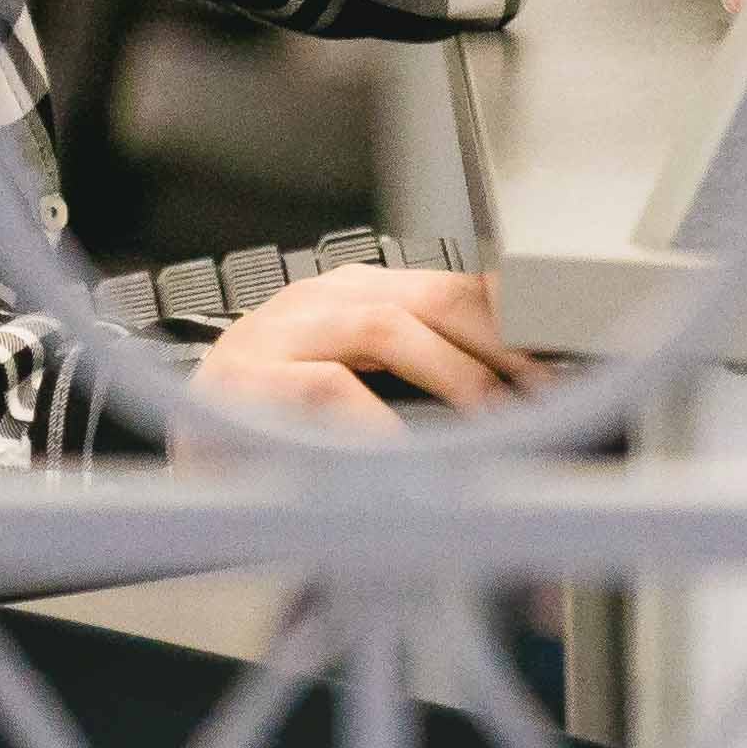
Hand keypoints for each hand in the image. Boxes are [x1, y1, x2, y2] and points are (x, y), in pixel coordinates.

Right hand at [188, 260, 541, 432]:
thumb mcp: (362, 395)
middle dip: (498, 344)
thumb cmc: (279, 433)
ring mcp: (278, 334)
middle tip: (545, 393)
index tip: (562, 359)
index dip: (510, 320)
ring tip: (495, 421)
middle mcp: (318, 300)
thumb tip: (517, 399)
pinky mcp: (246, 379)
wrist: (184, 460)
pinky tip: (413, 455)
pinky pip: (330, 386)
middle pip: (429, 297)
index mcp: (351, 297)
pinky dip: (379, 422)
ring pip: (386, 328)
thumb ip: (425, 380)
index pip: (448, 287)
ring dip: (453, 376)